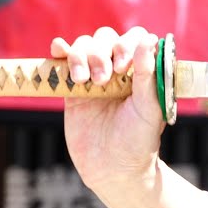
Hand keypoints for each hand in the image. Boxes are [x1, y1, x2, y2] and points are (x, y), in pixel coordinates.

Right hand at [52, 26, 164, 197]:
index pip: (135, 39)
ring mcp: (94, 76)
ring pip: (84, 46)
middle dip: (102, 52)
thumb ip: (148, 76)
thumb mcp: (149, 109)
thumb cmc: (138, 141)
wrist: (112, 169)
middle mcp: (119, 70)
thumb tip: (148, 41)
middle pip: (106, 38)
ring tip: (84, 81)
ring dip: (81, 55)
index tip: (123, 67)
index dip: (127, 44)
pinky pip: (63, 60)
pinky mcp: (72, 88)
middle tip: (103, 79)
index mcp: (142, 72)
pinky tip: (58, 51)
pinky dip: (60, 49)